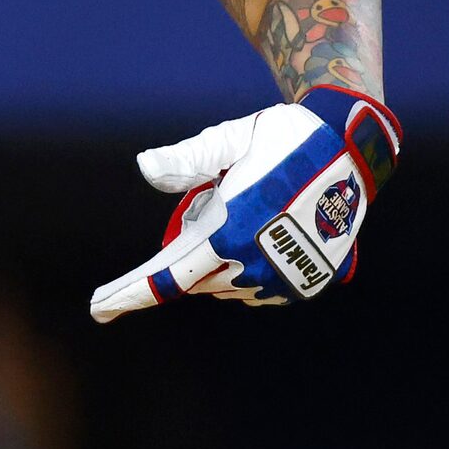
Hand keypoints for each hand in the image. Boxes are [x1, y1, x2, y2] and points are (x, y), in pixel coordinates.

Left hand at [89, 85, 401, 322]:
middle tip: (221, 193)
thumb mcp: (230, 139)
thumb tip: (144, 167)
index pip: (167, 276)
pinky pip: (256, 288)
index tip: (98, 309)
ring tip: (253, 205)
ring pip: (225, 283)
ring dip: (221, 255)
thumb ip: (186, 157)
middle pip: (194, 276)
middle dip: (191, 244)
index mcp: (229, 232)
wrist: (351, 150)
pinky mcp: (306, 285)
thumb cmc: (282, 138)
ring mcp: (283, 280)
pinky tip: (267, 228)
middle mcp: (254, 265)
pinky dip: (247, 265)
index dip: (130, 294)